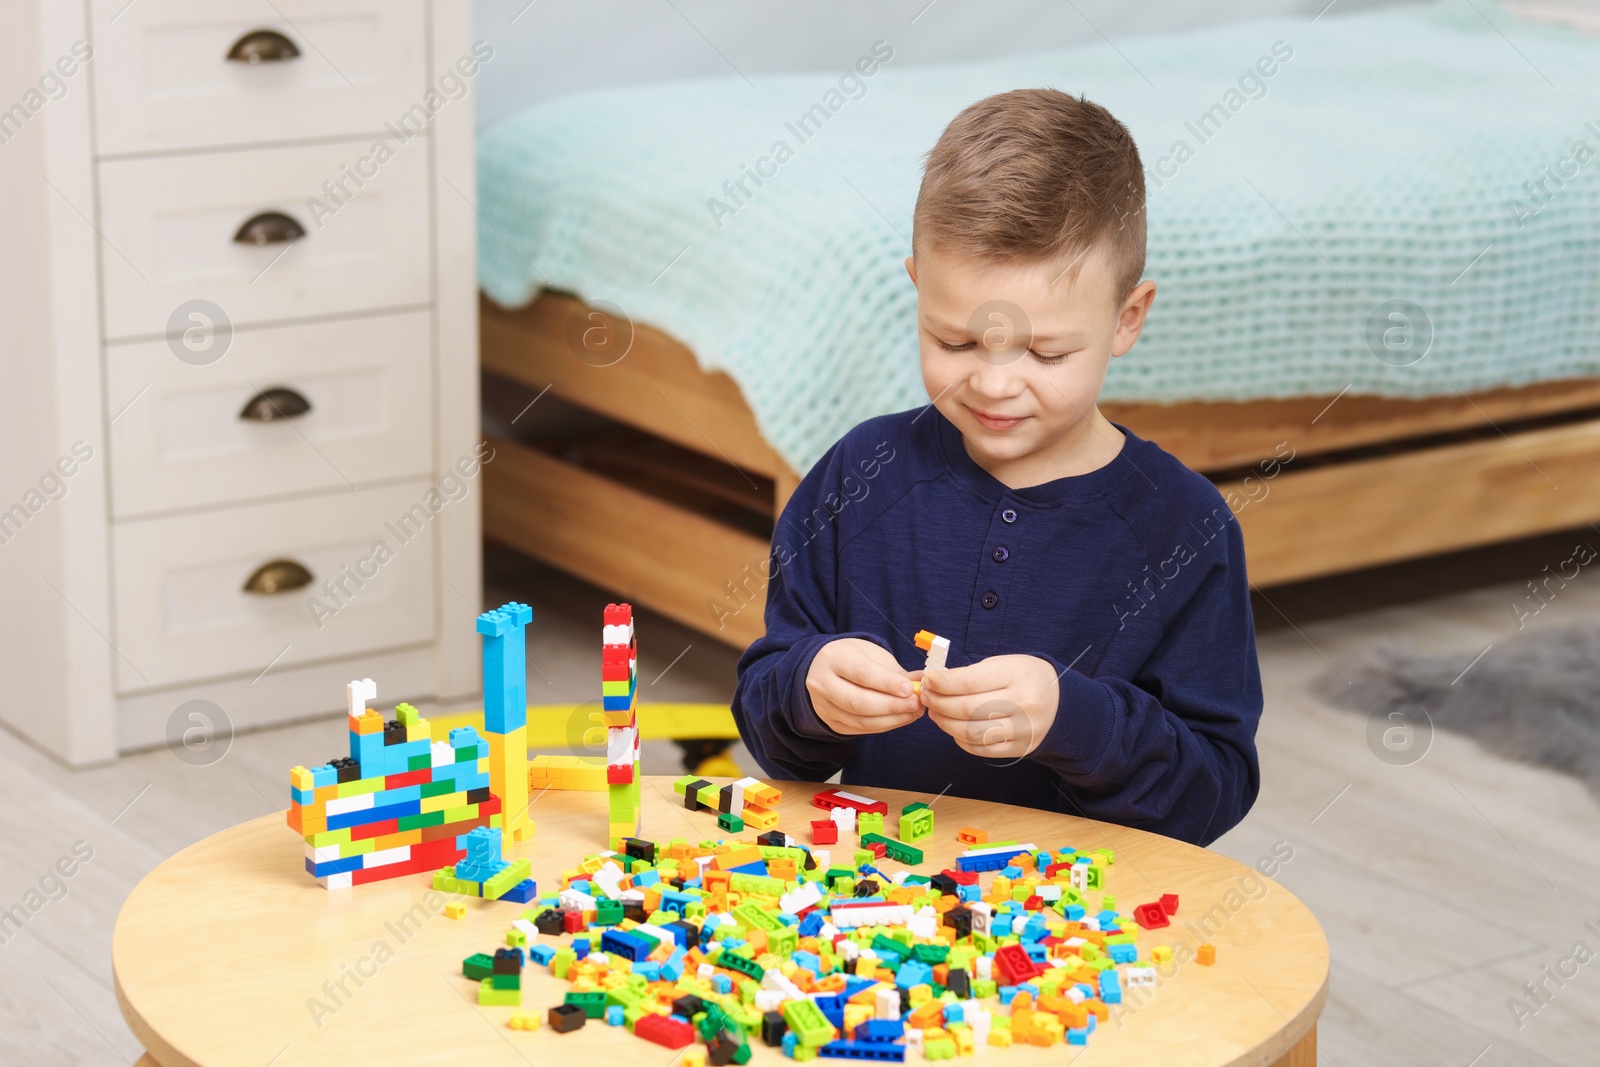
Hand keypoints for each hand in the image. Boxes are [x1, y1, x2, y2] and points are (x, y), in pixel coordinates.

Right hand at [806, 638, 923, 735]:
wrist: (824, 669)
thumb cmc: (852, 658)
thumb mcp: (870, 654)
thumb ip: (893, 670)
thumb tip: (920, 682)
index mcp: (832, 658)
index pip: (861, 673)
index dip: (887, 683)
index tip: (911, 688)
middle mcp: (822, 683)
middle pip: (858, 701)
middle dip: (892, 705)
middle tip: (916, 703)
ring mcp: (823, 706)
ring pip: (859, 720)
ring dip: (891, 719)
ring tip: (913, 712)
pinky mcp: (831, 722)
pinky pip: (860, 729)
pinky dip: (884, 725)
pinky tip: (900, 718)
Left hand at [921, 654, 1058, 759]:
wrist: (1060, 702)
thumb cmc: (1024, 678)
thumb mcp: (1004, 664)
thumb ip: (972, 674)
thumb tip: (936, 684)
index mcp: (1017, 675)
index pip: (970, 681)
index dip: (942, 683)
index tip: (928, 680)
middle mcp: (1022, 704)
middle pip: (967, 709)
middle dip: (939, 703)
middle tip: (926, 697)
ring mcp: (1022, 729)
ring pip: (971, 732)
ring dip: (945, 723)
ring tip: (935, 712)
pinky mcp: (1019, 749)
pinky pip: (981, 749)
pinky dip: (961, 740)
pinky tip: (954, 728)